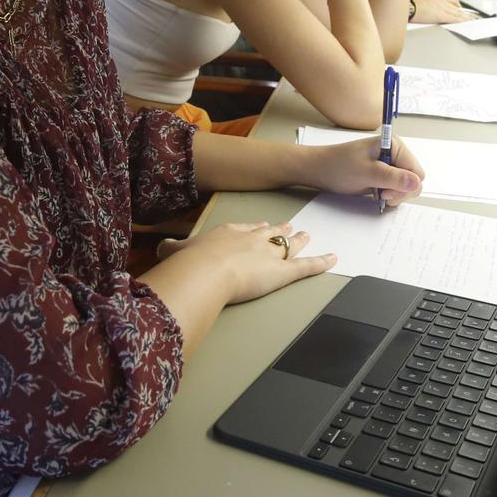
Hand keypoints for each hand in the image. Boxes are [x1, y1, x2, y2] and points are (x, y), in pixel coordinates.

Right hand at [155, 220, 334, 304]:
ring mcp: (269, 254)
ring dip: (300, 241)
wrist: (206, 269)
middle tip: (290, 226)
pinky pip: (307, 266)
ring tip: (308, 235)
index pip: (247, 228)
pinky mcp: (283, 271)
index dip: (255, 228)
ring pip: (289, 245)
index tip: (260, 225)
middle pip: (270, 232)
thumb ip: (173, 250)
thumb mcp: (176, 252)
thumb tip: (163, 247)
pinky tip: (333, 258)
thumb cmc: (191, 263)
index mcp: (230, 233)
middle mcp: (253, 239)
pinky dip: (321, 262)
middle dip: (280, 230)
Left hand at [306, 135, 423, 208]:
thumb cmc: (339, 167)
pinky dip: (388, 196)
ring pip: (406, 187)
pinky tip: (375, 195)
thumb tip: (417, 183)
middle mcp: (395, 154)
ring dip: (394, 195)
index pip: (417, 172)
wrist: (319, 170)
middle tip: (381, 194)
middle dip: (400, 192)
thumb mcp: (367, 173)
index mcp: (395, 146)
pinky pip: (396, 189)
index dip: (405, 185)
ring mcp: (390, 165)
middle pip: (414, 181)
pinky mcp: (383, 176)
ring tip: (376, 194)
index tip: (385, 191)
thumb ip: (393, 178)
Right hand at [413, 0, 475, 23]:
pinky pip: (455, 19)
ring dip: (466, 18)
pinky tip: (466, 24)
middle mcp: (441, 1)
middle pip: (457, 7)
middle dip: (465, 13)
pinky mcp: (442, 15)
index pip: (451, 0)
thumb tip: (429, 12)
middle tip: (473, 17)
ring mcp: (442, 8)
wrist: (407, 8)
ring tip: (473, 21)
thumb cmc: (409, 7)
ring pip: (458, 13)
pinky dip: (462, 21)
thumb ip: (428, 7)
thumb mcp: (420, 3)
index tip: (462, 9)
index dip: (458, 6)